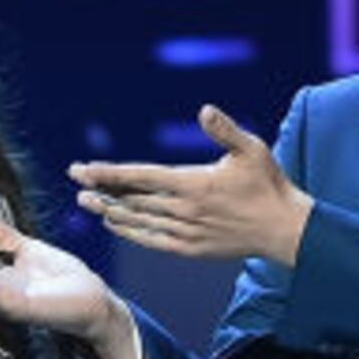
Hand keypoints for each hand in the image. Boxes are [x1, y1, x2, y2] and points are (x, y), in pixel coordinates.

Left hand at [69, 105, 310, 265]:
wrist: (283, 229)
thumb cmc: (268, 184)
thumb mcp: (251, 149)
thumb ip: (225, 130)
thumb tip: (204, 109)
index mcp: (194, 183)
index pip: (141, 177)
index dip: (109, 173)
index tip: (84, 169)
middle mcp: (184, 209)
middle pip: (133, 199)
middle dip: (102, 189)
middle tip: (76, 180)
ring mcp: (186, 232)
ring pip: (138, 220)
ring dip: (110, 211)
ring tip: (86, 203)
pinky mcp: (190, 249)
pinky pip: (151, 240)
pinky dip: (130, 232)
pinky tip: (114, 224)